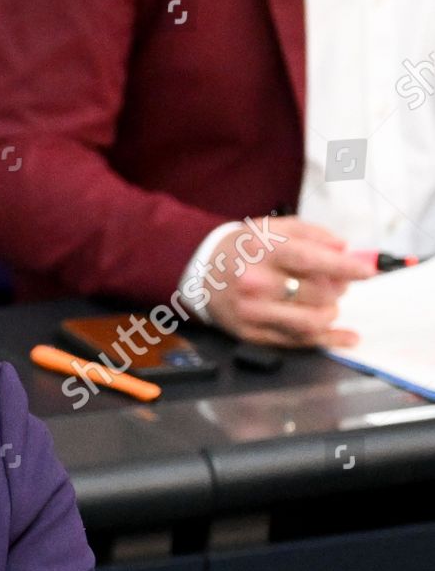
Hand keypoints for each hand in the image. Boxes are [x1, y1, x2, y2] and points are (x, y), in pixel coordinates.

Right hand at [204, 217, 374, 348]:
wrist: (201, 274)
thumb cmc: (244, 250)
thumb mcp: (273, 228)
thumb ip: (311, 234)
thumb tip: (343, 249)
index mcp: (263, 253)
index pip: (310, 261)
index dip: (344, 267)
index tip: (367, 272)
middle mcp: (256, 284)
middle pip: (316, 293)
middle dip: (337, 289)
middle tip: (338, 284)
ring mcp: (253, 313)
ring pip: (310, 323)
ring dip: (331, 313)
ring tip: (329, 304)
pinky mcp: (253, 335)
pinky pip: (298, 342)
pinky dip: (328, 339)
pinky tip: (346, 336)